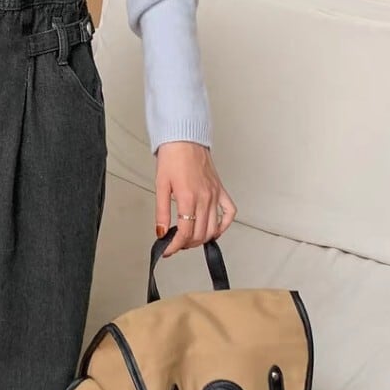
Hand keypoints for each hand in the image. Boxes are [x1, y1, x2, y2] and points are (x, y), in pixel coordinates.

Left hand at [155, 141, 236, 255]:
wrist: (184, 139)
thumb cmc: (172, 159)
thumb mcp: (160, 186)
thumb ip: (162, 212)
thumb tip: (161, 232)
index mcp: (188, 198)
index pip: (185, 232)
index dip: (175, 246)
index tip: (167, 250)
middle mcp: (204, 198)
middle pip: (200, 234)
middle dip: (186, 244)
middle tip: (175, 243)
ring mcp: (215, 195)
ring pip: (214, 228)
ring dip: (202, 239)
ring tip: (189, 238)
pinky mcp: (220, 190)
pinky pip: (229, 212)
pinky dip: (224, 225)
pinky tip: (214, 230)